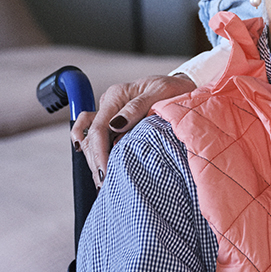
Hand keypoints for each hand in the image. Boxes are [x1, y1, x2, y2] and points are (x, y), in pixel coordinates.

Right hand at [70, 75, 195, 186]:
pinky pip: (93, 134)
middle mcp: (109, 104)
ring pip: (88, 138)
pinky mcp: (113, 120)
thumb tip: (116, 125)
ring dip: (92, 159)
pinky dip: (90, 149)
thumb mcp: (161, 92)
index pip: (98, 128)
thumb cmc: (174, 89)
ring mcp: (109, 113)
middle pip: (90, 136)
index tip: (106, 173)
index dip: (99, 153)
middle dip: (95, 162)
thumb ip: (137, 107)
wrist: (182, 87)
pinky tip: (95, 165)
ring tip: (101, 181)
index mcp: (117, 95)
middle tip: (104, 184)